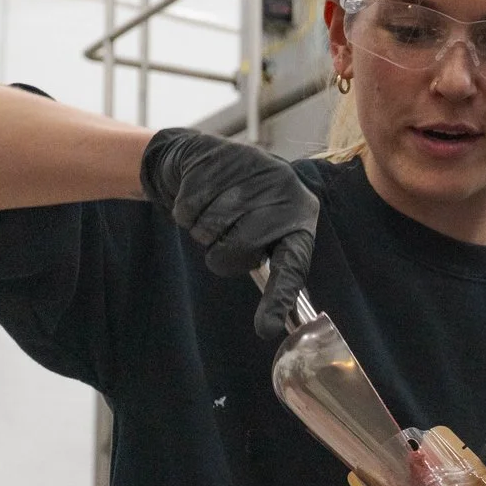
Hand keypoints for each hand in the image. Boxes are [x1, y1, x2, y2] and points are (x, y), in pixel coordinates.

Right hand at [140, 128, 317, 337]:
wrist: (204, 157)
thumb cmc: (240, 205)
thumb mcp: (265, 227)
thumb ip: (270, 261)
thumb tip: (275, 323)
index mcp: (301, 214)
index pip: (293, 264)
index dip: (279, 297)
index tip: (266, 329)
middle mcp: (283, 190)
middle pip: (240, 248)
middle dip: (223, 253)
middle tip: (223, 238)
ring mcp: (250, 171)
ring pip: (210, 230)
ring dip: (202, 231)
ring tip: (212, 211)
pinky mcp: (215, 158)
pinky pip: (188, 211)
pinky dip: (185, 212)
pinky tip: (197, 196)